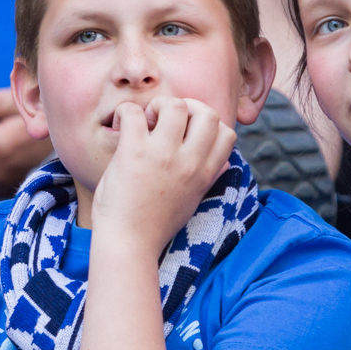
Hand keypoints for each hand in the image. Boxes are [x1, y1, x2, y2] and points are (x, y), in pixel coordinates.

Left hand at [92, 96, 235, 254]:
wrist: (128, 244)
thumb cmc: (154, 225)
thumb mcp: (192, 201)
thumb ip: (204, 178)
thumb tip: (219, 161)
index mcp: (205, 174)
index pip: (227, 132)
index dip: (208, 124)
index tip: (187, 134)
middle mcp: (189, 162)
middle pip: (207, 112)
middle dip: (187, 107)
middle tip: (165, 123)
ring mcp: (163, 156)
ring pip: (174, 104)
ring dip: (158, 106)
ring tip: (145, 123)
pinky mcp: (134, 153)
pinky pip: (134, 112)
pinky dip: (127, 112)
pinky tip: (123, 127)